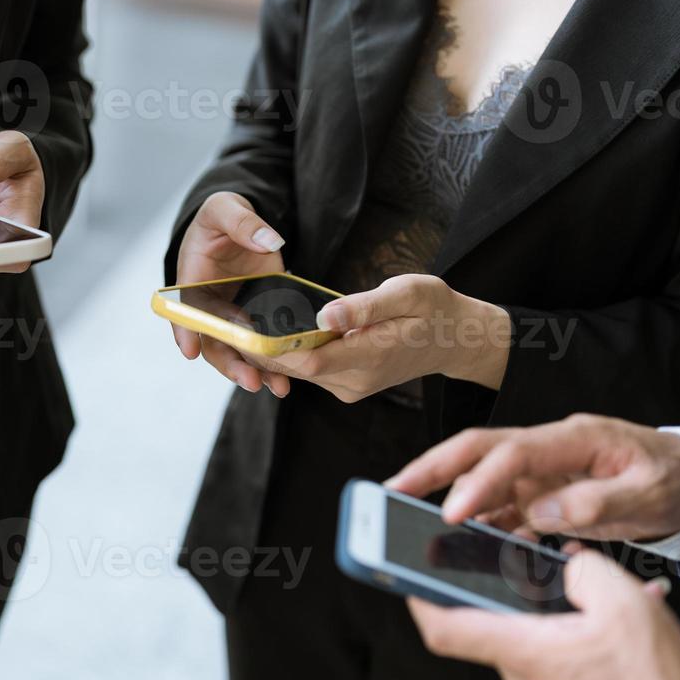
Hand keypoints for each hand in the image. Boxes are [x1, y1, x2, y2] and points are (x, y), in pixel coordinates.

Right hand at [172, 191, 289, 396]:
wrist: (241, 227)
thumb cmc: (222, 217)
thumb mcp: (225, 208)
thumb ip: (243, 222)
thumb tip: (269, 241)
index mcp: (193, 282)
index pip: (185, 310)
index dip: (185, 332)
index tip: (190, 350)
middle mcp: (211, 307)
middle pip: (214, 344)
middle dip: (230, 365)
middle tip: (250, 381)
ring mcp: (234, 317)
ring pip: (239, 353)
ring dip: (255, 372)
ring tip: (278, 388)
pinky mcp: (257, 320)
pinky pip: (261, 347)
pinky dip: (273, 364)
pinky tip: (289, 379)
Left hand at [244, 274, 511, 402]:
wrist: (454, 339)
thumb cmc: (434, 309)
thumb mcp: (408, 293)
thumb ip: (365, 305)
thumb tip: (325, 315)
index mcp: (370, 356)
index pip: (309, 360)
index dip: (273, 349)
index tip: (243, 330)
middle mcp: (355, 380)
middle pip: (296, 368)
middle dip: (261, 349)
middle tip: (225, 320)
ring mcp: (350, 386)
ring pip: (299, 371)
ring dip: (272, 352)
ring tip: (238, 323)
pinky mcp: (346, 383)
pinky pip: (310, 370)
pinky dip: (290, 354)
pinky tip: (270, 332)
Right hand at [386, 414, 679, 543]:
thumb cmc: (675, 478)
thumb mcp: (652, 492)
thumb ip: (599, 502)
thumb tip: (543, 513)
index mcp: (574, 439)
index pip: (511, 453)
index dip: (477, 482)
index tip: (450, 515)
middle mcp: (548, 449)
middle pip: (476, 451)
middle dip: (430, 469)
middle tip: (391, 491)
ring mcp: (541, 472)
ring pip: (481, 481)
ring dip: (447, 501)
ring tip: (410, 525)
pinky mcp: (541, 494)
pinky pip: (501, 509)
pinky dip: (479, 527)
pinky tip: (464, 547)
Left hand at [409, 548, 679, 679]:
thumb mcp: (624, 604)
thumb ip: (583, 569)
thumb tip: (568, 562)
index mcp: (521, 650)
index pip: (443, 627)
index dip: (415, 595)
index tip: (404, 569)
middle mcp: (523, 676)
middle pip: (492, 620)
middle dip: (509, 584)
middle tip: (529, 556)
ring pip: (536, 634)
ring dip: (557, 606)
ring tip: (597, 588)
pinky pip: (563, 654)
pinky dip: (582, 630)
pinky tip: (619, 618)